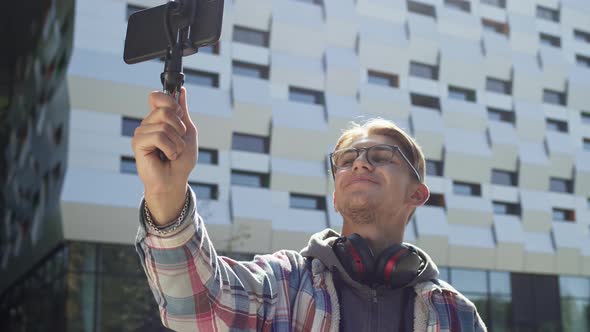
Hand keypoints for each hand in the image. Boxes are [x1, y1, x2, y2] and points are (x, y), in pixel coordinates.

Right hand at [131, 88, 197, 224]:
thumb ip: (183, 112)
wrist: (175, 180)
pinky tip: (167, 156)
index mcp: (159, 119)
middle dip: (179, 127)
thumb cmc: (182, 160)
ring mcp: (142, 132)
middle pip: (165, 110)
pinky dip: (169, 148)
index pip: (157, 96)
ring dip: (176, 142)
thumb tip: (182, 91)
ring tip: (173, 153)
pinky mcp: (138, 143)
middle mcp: (148, 123)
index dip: (169, 100)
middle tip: (179, 141)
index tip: (179, 112)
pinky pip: (158, 136)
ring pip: (164, 125)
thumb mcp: (188, 132)